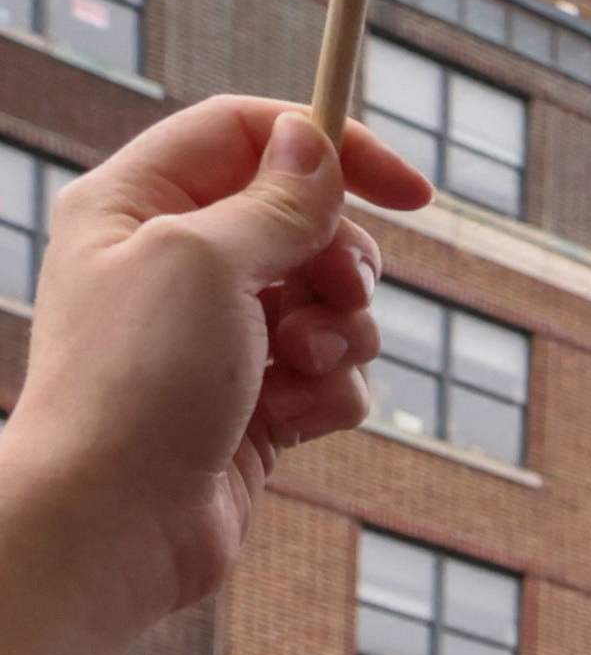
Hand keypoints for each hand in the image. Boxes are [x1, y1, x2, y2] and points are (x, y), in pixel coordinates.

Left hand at [0, 104, 431, 654]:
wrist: (115, 521)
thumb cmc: (135, 382)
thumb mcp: (204, 262)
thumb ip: (273, 202)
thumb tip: (314, 144)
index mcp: (137, 203)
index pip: (247, 133)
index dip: (330, 146)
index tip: (411, 192)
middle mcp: (176, 261)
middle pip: (305, 221)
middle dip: (342, 262)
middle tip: (337, 295)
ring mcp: (218, 336)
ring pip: (330, 304)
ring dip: (339, 337)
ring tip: (297, 369)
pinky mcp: (256, 403)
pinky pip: (332, 378)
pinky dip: (330, 397)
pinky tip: (290, 424)